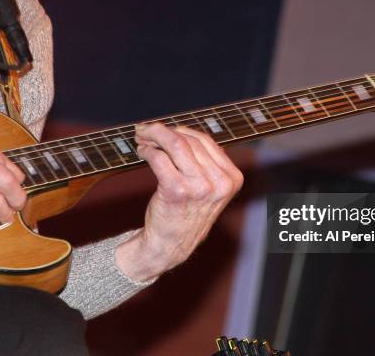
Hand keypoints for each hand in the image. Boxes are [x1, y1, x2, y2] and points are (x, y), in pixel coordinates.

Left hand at [115, 123, 242, 281]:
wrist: (171, 245)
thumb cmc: (186, 213)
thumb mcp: (209, 189)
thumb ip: (206, 163)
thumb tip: (183, 131)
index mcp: (232, 178)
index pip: (207, 141)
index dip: (182, 130)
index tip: (165, 129)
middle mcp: (219, 183)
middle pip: (190, 140)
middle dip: (164, 130)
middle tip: (147, 130)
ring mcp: (199, 187)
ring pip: (176, 144)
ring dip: (154, 136)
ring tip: (142, 138)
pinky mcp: (177, 191)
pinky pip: (160, 158)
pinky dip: (147, 150)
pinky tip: (142, 152)